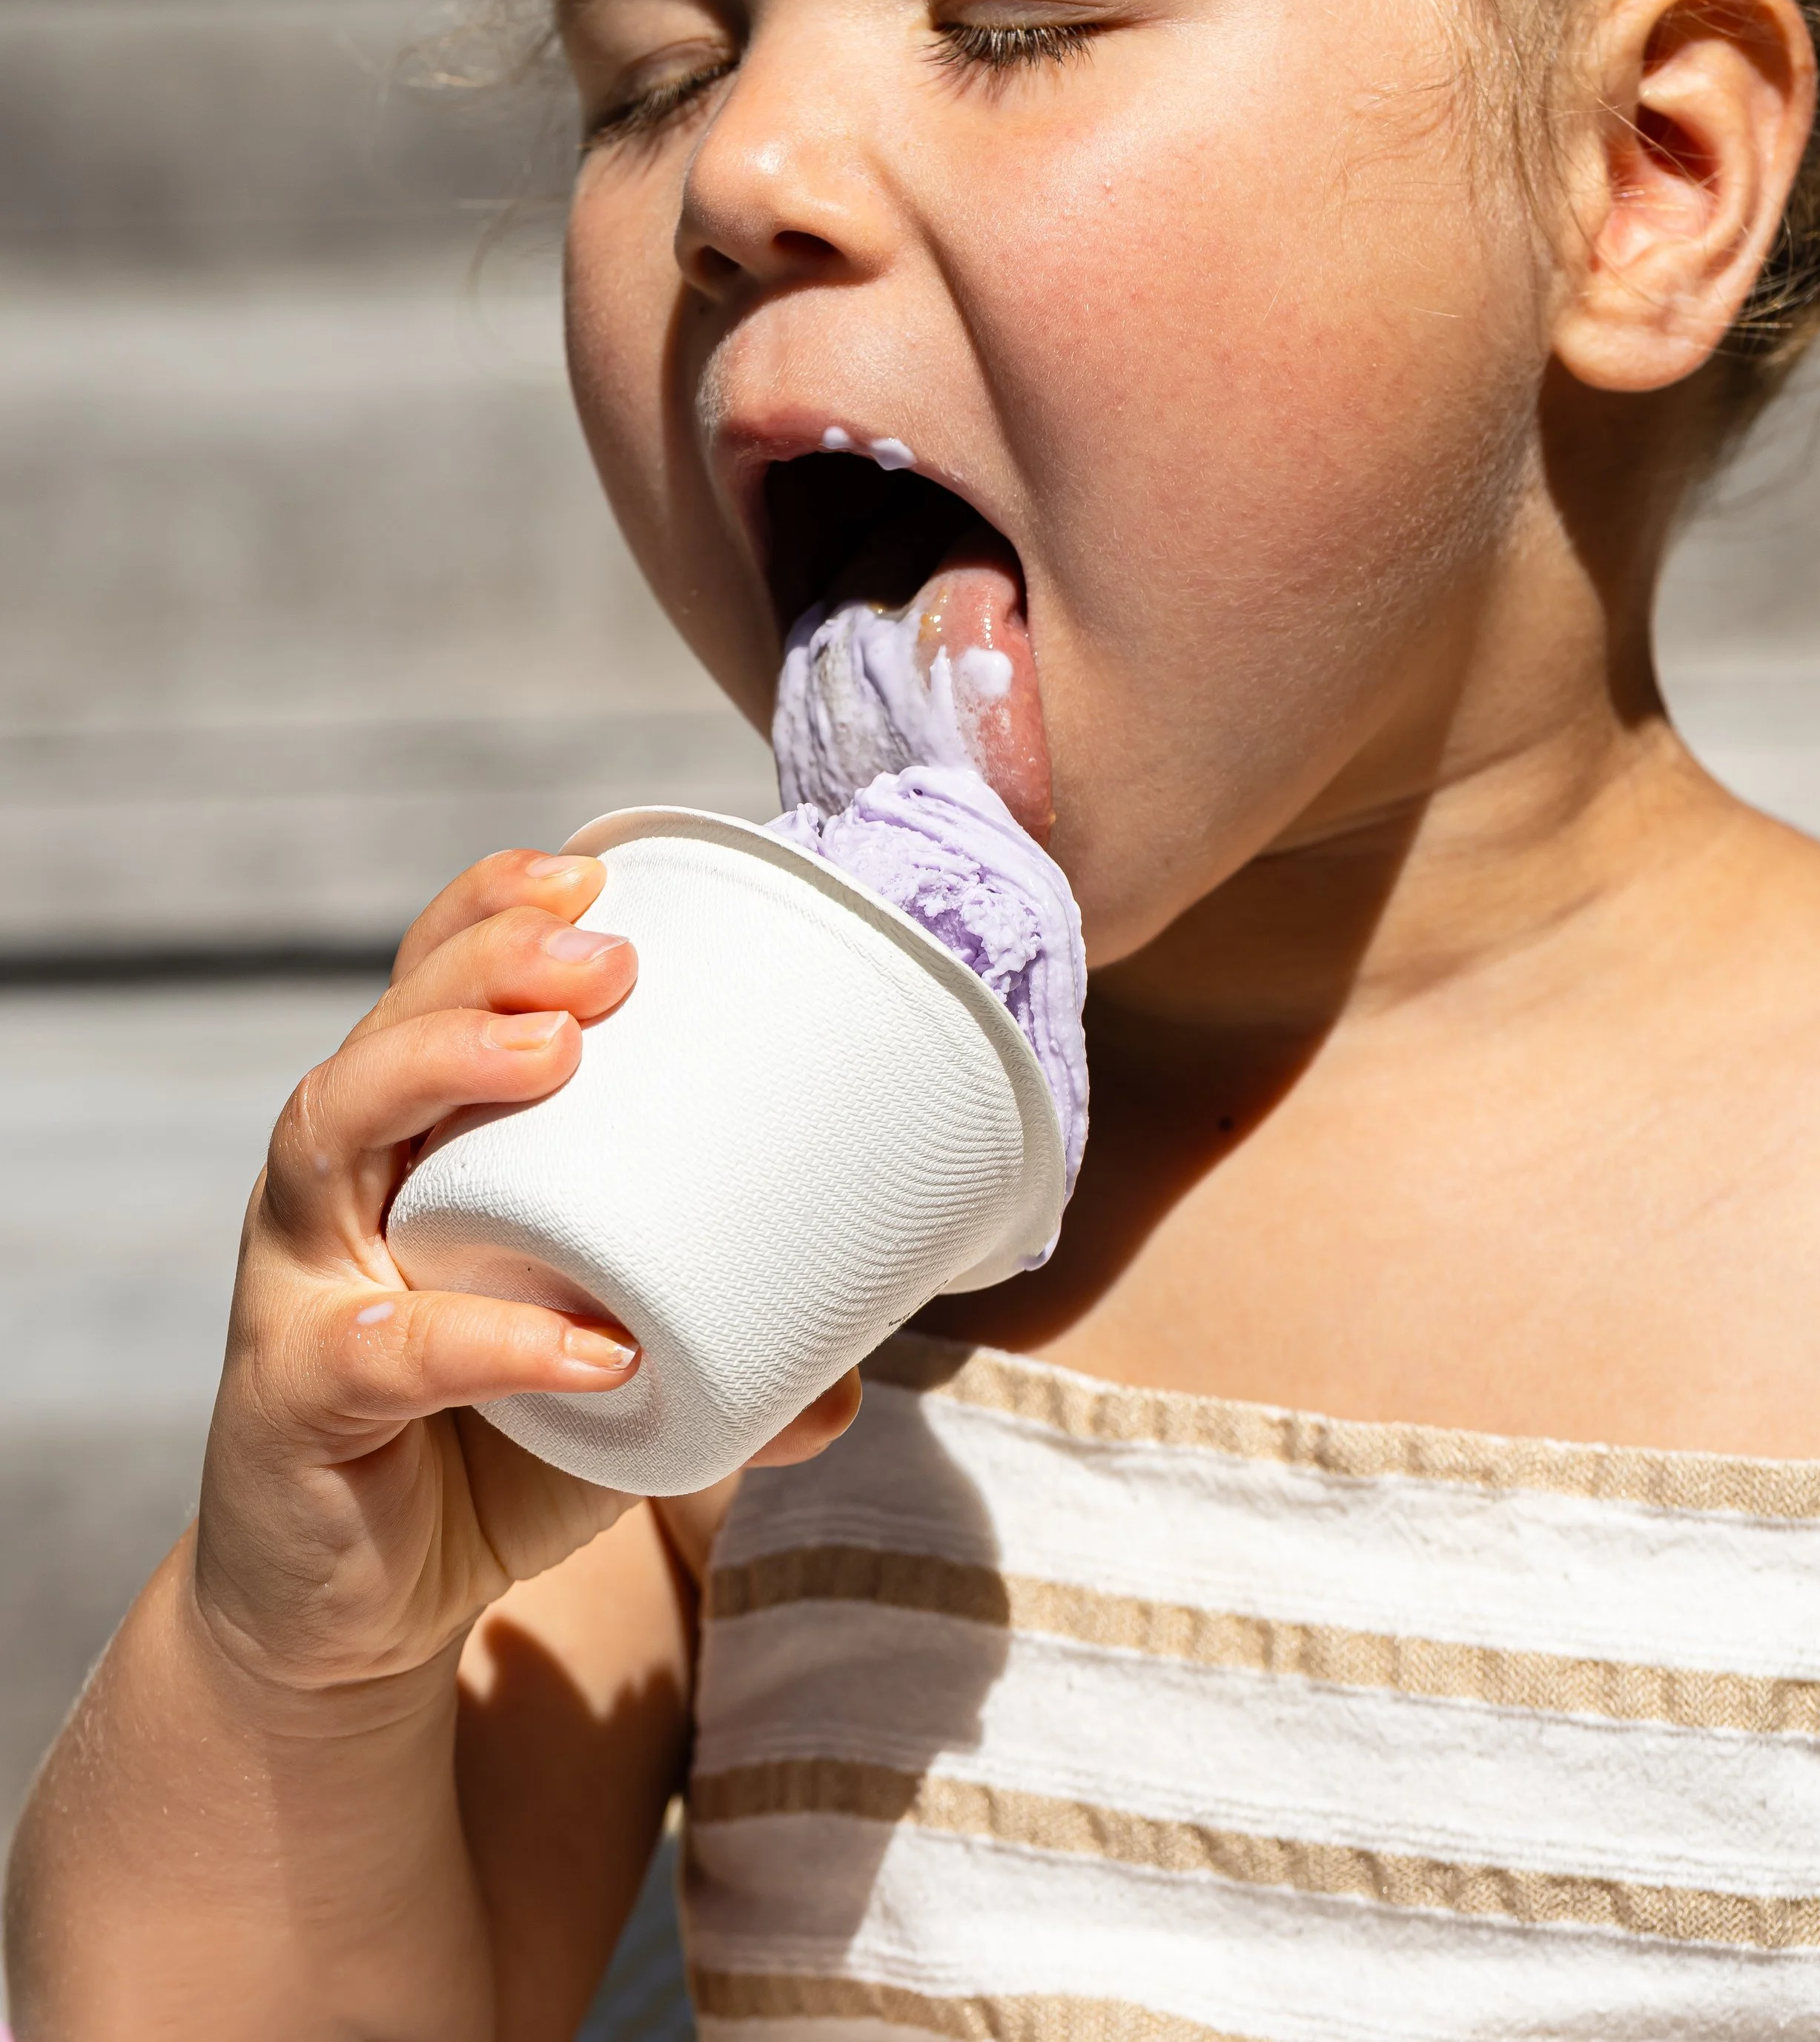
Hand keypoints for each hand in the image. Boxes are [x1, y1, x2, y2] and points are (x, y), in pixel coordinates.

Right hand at [192, 849, 856, 1699]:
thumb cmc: (476, 1449)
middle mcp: (332, 1192)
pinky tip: (585, 1345)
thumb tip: (854, 1377)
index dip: (489, 917)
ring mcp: (295, 1288)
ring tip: (555, 1050)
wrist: (344, 1615)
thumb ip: (718, 1364)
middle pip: (380, 1034)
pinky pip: (376, 1352)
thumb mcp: (606, 1390)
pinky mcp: (291, 1401)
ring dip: (439, 1071)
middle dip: (482, 968)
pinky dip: (483, 1339)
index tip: (593, 879)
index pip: (424, 990)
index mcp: (405, 1150)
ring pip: (327, 1138)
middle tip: (605, 960)